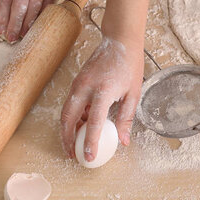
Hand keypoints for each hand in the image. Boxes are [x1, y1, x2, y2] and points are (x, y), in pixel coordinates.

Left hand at [0, 0, 68, 41]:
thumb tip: (2, 2)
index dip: (3, 15)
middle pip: (21, 4)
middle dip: (15, 23)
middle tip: (10, 38)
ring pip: (36, 5)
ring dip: (29, 22)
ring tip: (24, 35)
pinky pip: (49, 0)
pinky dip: (43, 13)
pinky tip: (39, 23)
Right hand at [60, 34, 143, 161]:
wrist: (120, 42)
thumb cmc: (130, 66)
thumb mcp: (133, 94)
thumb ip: (126, 119)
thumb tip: (124, 141)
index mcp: (103, 91)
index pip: (93, 123)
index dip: (90, 142)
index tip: (88, 157)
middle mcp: (85, 87)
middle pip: (68, 119)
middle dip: (67, 139)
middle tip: (72, 154)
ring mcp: (78, 83)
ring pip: (66, 112)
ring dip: (67, 129)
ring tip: (74, 145)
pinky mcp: (76, 82)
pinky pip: (71, 103)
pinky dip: (73, 117)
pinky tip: (80, 127)